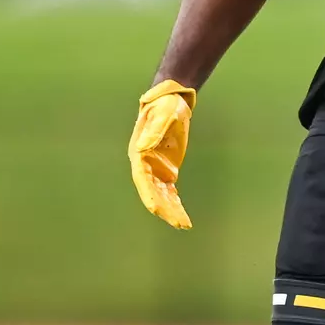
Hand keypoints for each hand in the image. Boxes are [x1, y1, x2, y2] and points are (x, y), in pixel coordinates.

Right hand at [128, 80, 195, 228]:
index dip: (149, 196)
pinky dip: (174, 201)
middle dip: (166, 209)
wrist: (170, 101)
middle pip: (154, 192)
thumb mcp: (163, 115)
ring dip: (172, 209)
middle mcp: (145, 166)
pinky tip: (180, 212)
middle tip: (181, 224)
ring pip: (162, 194)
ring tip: (184, 224)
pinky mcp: (166, 168)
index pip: (143, 180)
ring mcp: (156, 168)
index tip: (157, 210)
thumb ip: (154, 131)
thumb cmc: (164, 106)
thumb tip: (141, 149)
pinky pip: (169, 190)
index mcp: (140, 155)